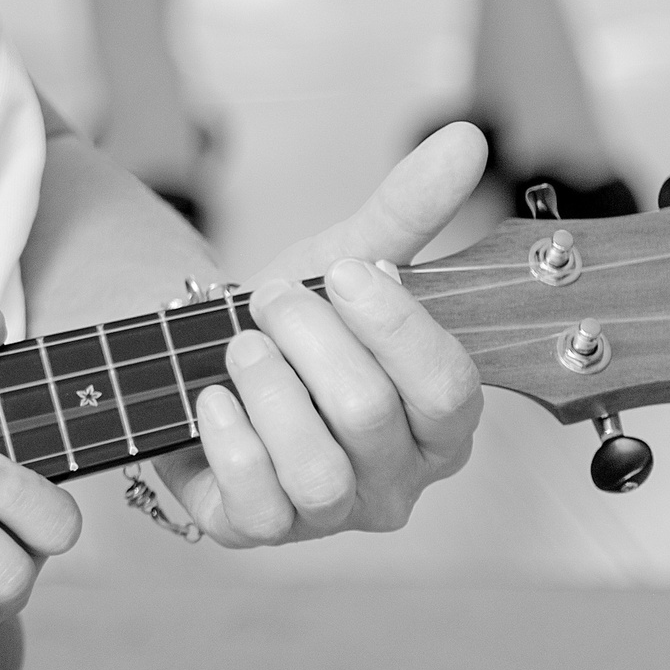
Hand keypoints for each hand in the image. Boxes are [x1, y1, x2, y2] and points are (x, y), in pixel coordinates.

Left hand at [149, 122, 487, 544]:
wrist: (205, 356)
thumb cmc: (296, 322)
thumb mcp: (346, 258)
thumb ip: (408, 209)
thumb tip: (464, 138)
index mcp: (442, 418)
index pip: (450, 387)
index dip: (395, 324)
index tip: (344, 271)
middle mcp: (400, 479)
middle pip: (371, 415)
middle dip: (308, 339)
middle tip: (269, 297)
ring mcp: (332, 515)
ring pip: (317, 469)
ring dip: (267, 389)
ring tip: (241, 345)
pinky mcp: (261, 531)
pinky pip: (253, 500)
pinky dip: (227, 435)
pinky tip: (210, 396)